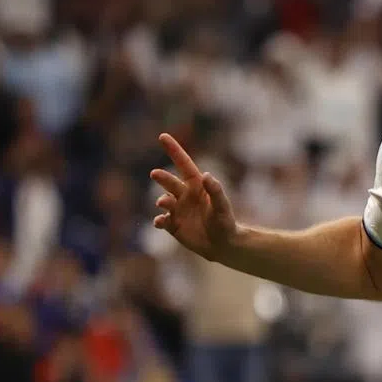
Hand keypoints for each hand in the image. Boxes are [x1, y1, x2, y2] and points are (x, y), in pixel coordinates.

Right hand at [150, 133, 237, 260]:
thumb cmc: (225, 223)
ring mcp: (178, 210)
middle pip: (170, 182)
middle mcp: (185, 195)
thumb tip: (206, 175)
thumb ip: (215, 190)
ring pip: (164, 201)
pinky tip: (160, 222)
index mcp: (197, 186)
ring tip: (163, 203)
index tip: (163, 136)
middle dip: (162, 177)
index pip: (184, 164)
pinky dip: (159, 220)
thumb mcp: (222, 207)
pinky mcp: (173, 225)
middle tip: (155, 174)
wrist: (223, 245)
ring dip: (162, 201)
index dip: (174, 150)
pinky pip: (162, 220)